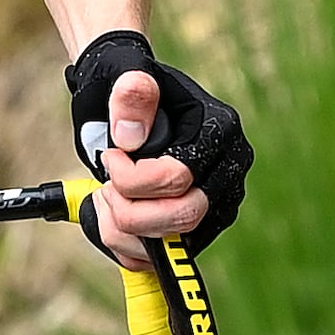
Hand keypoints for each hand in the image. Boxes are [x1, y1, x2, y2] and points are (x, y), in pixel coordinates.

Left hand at [64, 28, 248, 267]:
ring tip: (106, 198)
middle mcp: (227, 172)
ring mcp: (217, 204)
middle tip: (107, 187)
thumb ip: (131, 94)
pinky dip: (129, 247)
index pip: (177, 178)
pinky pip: (164, 258)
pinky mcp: (200, 228)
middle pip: (183, 218)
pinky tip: (113, 216)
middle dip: (130, 211)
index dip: (131, 177)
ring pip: (173, 246)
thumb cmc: (128, 90)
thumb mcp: (125, 75)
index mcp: (220, 131)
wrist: (128, 107)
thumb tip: (130, 135)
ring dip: (123, 230)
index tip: (111, 156)